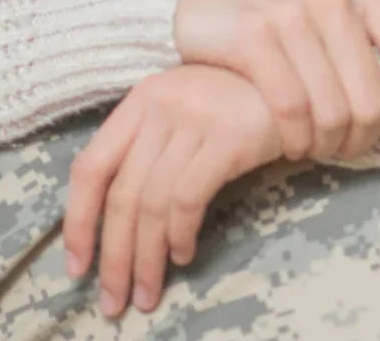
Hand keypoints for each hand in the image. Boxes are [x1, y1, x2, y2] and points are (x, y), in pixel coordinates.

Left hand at [62, 65, 280, 316]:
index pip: (90, 166)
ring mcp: (195, 118)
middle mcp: (160, 105)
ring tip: (148, 291)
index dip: (77, 221)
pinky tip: (183, 255)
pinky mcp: (229, 137)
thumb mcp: (185, 110)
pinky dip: (180, 235)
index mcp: (140, 100)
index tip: (77, 265)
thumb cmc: (239, 102)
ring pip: (152, 203)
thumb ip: (150, 146)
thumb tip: (118, 220)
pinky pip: (189, 198)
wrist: (301, 79)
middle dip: (113, 257)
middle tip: (114, 300)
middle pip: (120, 194)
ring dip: (147, 258)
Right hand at [173, 0, 379, 159]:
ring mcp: (293, 15)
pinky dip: (294, 139)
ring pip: (334, 113)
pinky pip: (291, 111)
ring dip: (327, 144)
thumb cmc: (290, 8)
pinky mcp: (254, 38)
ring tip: (316, 143)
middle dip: (362, 139)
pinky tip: (290, 139)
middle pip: (374, 103)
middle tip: (345, 144)